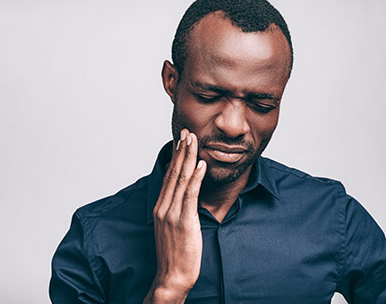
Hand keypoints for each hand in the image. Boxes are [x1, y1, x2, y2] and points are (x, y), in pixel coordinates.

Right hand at [144, 129, 206, 302]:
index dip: (176, 157)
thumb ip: (177, 209)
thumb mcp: (172, 227)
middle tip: (187, 132)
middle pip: (173, 173)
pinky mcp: (184, 221)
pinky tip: (201, 164)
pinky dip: (196, 178)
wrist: (171, 276)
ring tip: (193, 140)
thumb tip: (185, 195)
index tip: (181, 141)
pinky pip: (190, 195)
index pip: (169, 176)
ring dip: (188, 157)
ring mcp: (172, 213)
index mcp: (161, 207)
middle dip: (181, 150)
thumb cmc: (174, 253)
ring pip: (181, 179)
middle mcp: (164, 206)